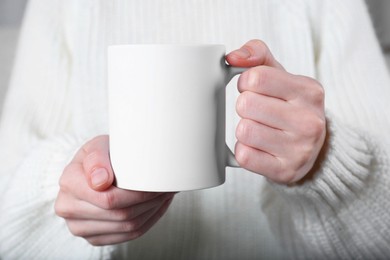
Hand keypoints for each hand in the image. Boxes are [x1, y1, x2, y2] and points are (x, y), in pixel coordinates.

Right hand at [55, 135, 175, 245]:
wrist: (90, 169)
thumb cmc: (100, 155)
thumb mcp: (99, 145)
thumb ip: (97, 158)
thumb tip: (101, 181)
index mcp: (69, 182)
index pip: (109, 198)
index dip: (138, 194)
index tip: (156, 184)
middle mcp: (68, 207)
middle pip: (120, 214)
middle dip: (150, 202)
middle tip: (167, 189)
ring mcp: (79, 226)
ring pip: (126, 227)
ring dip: (151, 212)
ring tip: (164, 196)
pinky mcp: (93, 237)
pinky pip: (126, 236)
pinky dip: (147, 222)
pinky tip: (155, 208)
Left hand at [226, 40, 325, 183]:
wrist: (313, 150)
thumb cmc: (290, 107)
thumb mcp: (282, 76)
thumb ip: (258, 55)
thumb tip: (232, 57)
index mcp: (309, 91)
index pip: (256, 77)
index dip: (246, 82)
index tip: (252, 88)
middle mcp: (309, 121)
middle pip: (245, 104)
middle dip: (244, 106)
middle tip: (257, 112)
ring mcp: (299, 150)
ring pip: (243, 131)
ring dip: (244, 129)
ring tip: (260, 129)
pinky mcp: (284, 171)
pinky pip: (244, 156)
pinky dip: (244, 150)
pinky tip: (258, 147)